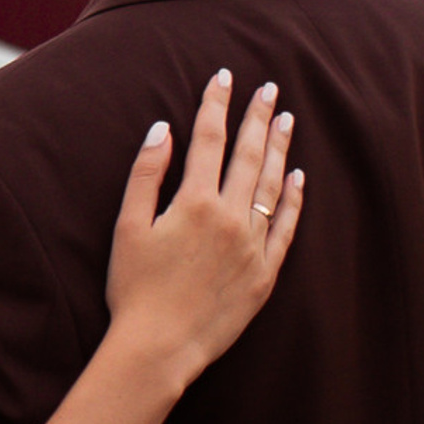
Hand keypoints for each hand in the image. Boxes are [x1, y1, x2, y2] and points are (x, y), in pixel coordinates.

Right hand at [105, 72, 303, 388]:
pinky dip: (292, 198)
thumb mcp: (127, 227)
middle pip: (247, 155)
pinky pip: (285, 226)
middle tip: (270, 89)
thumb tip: (161, 130)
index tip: (224, 78)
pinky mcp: (265, 272)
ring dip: (279, 148)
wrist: (159, 346)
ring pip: (271, 184)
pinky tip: (296, 176)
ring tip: (286, 120)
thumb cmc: (134, 288)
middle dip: (258, 117)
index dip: (215, 104)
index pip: (208, 139)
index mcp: (193, 202)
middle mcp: (230, 217)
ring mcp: (252, 244)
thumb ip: (145, 175)